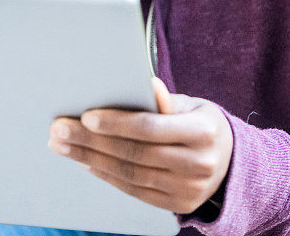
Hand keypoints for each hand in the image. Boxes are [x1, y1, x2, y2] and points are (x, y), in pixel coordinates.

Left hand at [48, 77, 232, 215]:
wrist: (231, 163)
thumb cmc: (201, 123)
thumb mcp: (193, 105)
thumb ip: (167, 100)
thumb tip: (147, 84)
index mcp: (202, 132)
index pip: (150, 128)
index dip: (116, 123)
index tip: (85, 116)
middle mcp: (196, 164)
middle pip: (134, 153)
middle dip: (90, 141)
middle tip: (59, 129)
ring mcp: (187, 189)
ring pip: (129, 175)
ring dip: (90, 159)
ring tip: (63, 145)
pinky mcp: (177, 205)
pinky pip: (134, 191)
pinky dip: (107, 176)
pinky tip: (86, 161)